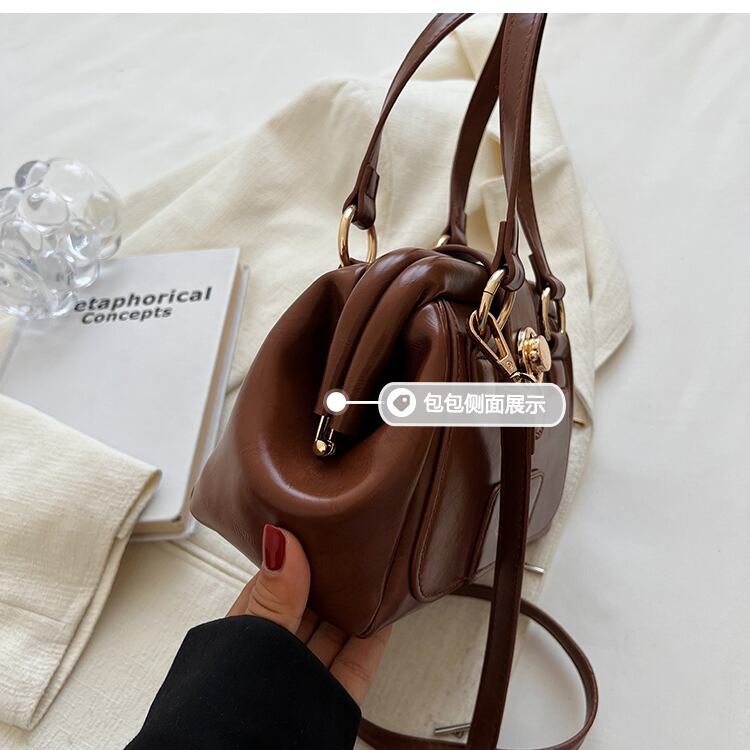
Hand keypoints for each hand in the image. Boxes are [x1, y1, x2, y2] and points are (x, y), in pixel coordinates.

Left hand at [227, 525, 389, 704]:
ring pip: (336, 631)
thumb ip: (275, 597)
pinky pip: (357, 662)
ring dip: (356, 603)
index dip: (299, 553)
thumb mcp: (251, 640)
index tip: (324, 526)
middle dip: (333, 577)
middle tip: (360, 542)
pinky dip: (372, 636)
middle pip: (311, 605)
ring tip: (378, 568)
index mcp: (244, 631)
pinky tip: (385, 613)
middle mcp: (274, 654)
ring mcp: (302, 677)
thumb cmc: (220, 711)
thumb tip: (282, 539)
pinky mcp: (329, 701)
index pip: (276, 580)